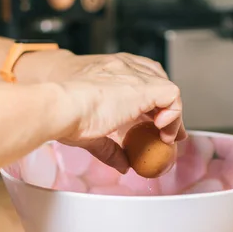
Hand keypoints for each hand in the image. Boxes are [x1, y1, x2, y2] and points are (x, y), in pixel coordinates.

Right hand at [53, 53, 186, 172]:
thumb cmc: (63, 112)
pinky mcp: (143, 87)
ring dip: (172, 114)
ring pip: (167, 88)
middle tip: (167, 131)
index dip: (153, 100)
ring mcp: (133, 74)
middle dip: (166, 106)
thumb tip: (122, 164)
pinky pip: (173, 96)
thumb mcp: (91, 132)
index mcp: (109, 71)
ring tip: (167, 135)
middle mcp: (123, 67)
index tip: (157, 122)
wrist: (58, 105)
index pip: (141, 77)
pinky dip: (174, 114)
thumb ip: (110, 148)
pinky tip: (164, 131)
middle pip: (157, 80)